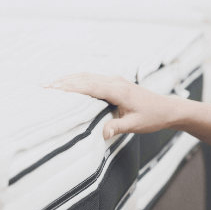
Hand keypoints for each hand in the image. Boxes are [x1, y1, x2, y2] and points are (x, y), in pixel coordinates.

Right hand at [44, 73, 181, 138]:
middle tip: (43, 87)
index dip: (70, 87)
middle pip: (84, 78)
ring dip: (69, 79)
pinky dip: (78, 80)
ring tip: (49, 84)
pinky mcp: (114, 83)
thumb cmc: (152, 117)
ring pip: (87, 76)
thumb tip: (102, 133)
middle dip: (63, 81)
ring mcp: (114, 81)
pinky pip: (92, 79)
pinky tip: (68, 84)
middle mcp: (115, 82)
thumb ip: (118, 127)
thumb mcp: (136, 125)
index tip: (53, 88)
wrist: (167, 108)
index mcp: (118, 90)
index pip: (90, 86)